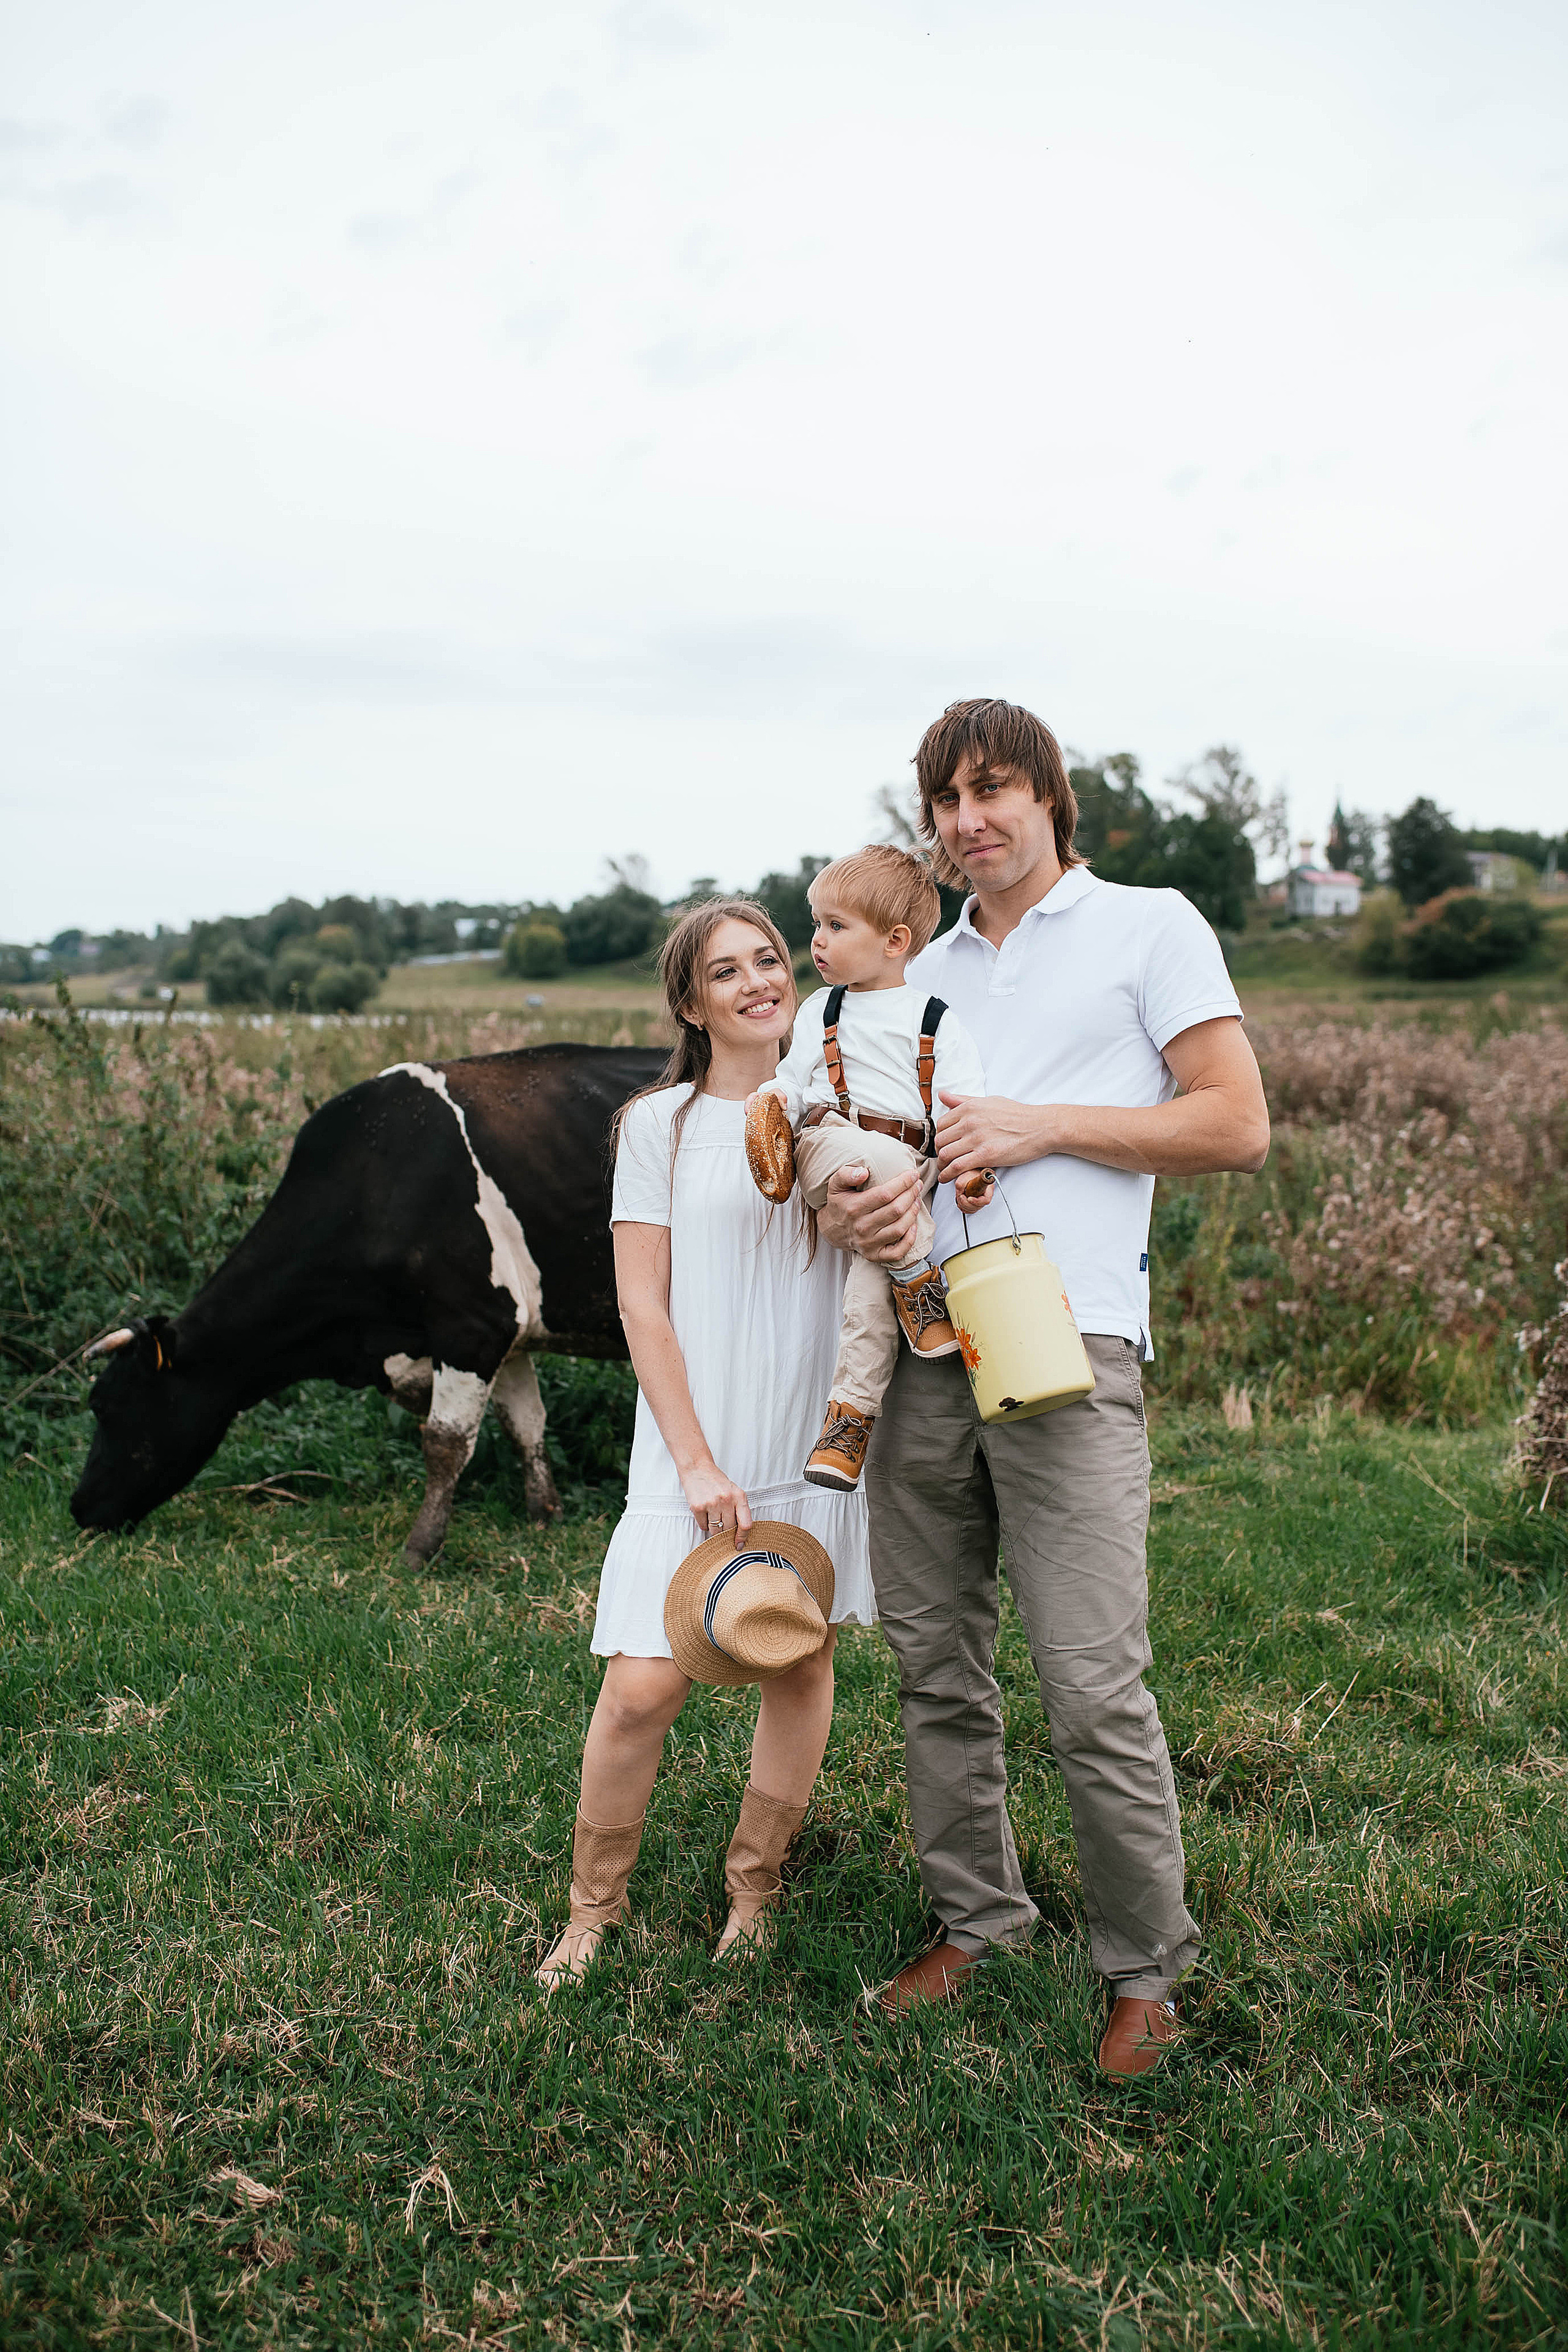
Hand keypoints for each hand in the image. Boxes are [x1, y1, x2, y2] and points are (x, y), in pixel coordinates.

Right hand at [680, 1459, 752, 1541]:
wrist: (697, 1468)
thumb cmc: (717, 1481)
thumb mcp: (734, 1491)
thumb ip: (739, 1510)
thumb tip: (740, 1534)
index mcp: (739, 1496)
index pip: (746, 1524)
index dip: (743, 1537)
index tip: (739, 1544)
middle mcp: (726, 1500)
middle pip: (729, 1529)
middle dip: (726, 1532)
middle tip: (722, 1526)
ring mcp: (711, 1504)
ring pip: (715, 1530)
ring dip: (714, 1528)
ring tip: (712, 1516)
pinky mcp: (697, 1507)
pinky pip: (703, 1526)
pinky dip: (703, 1523)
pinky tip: (704, 1512)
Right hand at [819, 1162, 922, 1265]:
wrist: (832, 1229)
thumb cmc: (840, 1203)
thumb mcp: (836, 1185)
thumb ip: (846, 1174)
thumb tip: (863, 1173)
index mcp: (854, 1208)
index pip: (885, 1194)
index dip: (903, 1183)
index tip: (913, 1174)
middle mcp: (861, 1227)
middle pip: (896, 1210)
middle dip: (911, 1195)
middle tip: (917, 1185)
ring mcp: (868, 1243)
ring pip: (899, 1228)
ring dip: (913, 1213)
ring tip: (916, 1199)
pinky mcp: (874, 1255)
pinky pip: (897, 1252)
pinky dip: (909, 1240)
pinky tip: (913, 1225)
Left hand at [935, 1093, 1052, 1187]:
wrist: (1040, 1127)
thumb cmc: (1018, 1114)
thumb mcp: (989, 1101)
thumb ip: (964, 1100)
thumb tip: (943, 1095)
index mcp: (969, 1107)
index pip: (941, 1124)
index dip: (940, 1136)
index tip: (944, 1144)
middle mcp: (970, 1121)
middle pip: (940, 1140)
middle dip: (939, 1152)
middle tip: (944, 1159)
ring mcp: (977, 1139)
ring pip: (945, 1154)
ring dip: (942, 1165)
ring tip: (945, 1170)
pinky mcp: (985, 1155)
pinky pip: (957, 1167)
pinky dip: (948, 1175)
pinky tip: (948, 1178)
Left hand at [954, 1170, 994, 1210]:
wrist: (969, 1170)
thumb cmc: (970, 1171)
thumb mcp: (963, 1177)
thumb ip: (960, 1186)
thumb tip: (959, 1195)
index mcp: (988, 1187)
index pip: (986, 1200)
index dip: (977, 1201)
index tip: (969, 1198)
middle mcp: (985, 1195)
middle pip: (978, 1206)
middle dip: (967, 1203)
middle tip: (961, 1196)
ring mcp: (980, 1199)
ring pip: (973, 1209)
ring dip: (964, 1206)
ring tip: (960, 1196)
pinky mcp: (975, 1202)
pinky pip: (970, 1209)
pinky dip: (963, 1207)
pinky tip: (961, 1200)